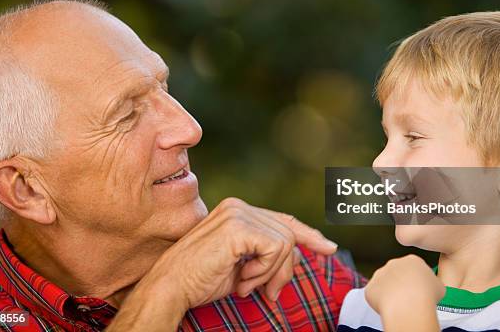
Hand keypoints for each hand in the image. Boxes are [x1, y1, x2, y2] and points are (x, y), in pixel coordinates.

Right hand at [107, 198, 337, 330]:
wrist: (171, 287)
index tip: (328, 248)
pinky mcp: (238, 226)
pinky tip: (243, 279)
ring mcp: (238, 212)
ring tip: (246, 284)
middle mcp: (238, 206)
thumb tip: (300, 258)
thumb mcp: (243, 266)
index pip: (283, 220)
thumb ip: (267, 255)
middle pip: (288, 234)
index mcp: (237, 211)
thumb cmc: (202, 280)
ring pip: (285, 243)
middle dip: (284, 269)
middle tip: (267, 293)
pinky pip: (275, 248)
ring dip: (270, 273)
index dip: (308, 235)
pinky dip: (265, 270)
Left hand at [364, 255, 444, 331]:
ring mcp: (380, 274)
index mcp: (412, 260)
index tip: (418, 290)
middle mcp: (394, 263)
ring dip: (389, 292)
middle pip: (396, 274)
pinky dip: (380, 302)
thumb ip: (431, 283)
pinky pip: (374, 295)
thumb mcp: (439, 286)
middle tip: (408, 298)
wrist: (409, 305)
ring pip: (384, 284)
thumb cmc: (426, 296)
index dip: (415, 281)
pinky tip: (390, 308)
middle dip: (400, 284)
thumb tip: (429, 287)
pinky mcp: (370, 287)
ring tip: (399, 304)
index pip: (412, 268)